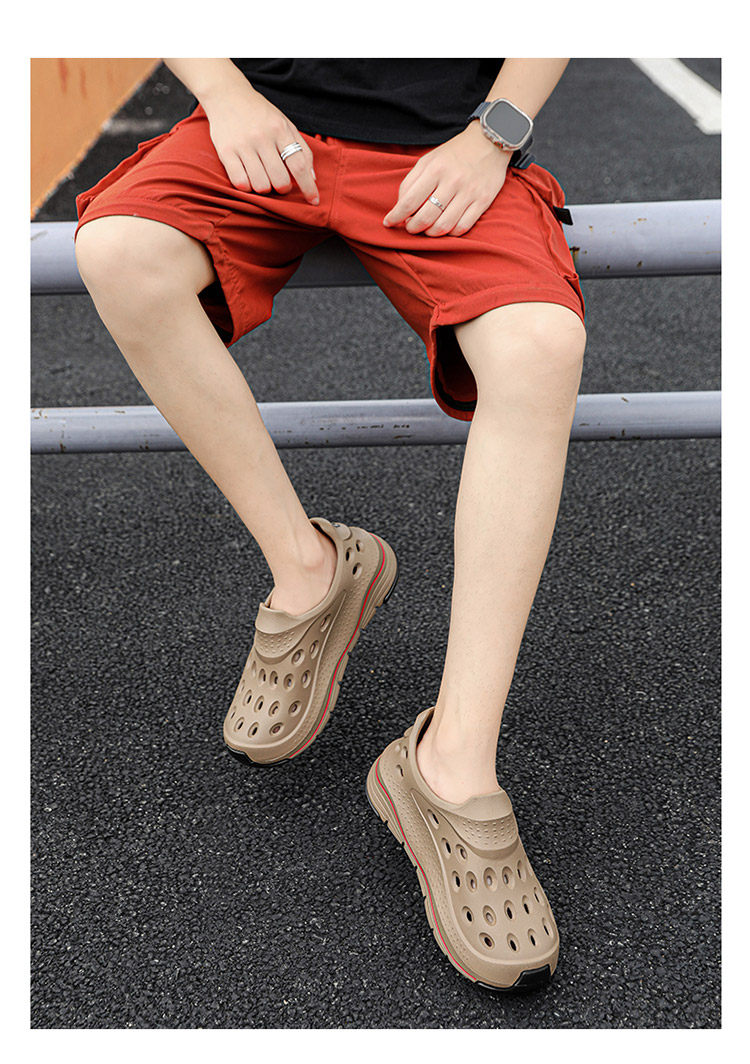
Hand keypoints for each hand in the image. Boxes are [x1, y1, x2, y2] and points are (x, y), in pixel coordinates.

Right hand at [202, 83, 318, 203]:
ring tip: (261, 176)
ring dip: (264, 188)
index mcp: (280, 129)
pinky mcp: (225, 151)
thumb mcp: (285, 124)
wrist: (227, 94)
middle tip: (279, 181)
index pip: (299, 165)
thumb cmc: (260, 114)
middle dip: (283, 188)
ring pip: (261, 185)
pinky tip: (247, 177)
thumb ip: (302, 149)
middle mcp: (262, 137)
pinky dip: (247, 187)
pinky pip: (240, 183)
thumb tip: (312, 177)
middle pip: (280, 180)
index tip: (314, 201)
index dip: (308, 187)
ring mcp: (243, 144)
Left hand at [382, 121, 513, 236]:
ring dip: (430, 233)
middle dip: (412, 228)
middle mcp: (452, 181)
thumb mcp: (428, 159)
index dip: (396, 216)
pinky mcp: (483, 201)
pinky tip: (445, 227)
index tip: (388, 223)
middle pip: (425, 218)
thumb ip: (411, 181)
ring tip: (426, 229)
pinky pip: (462, 227)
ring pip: (444, 226)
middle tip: (410, 227)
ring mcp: (469, 192)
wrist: (490, 141)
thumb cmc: (454, 154)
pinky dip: (450, 233)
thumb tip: (400, 207)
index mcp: (435, 169)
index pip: (409, 201)